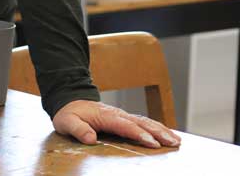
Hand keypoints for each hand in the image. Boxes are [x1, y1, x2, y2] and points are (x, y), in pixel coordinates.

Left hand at [53, 100, 180, 147]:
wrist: (69, 101)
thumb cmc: (69, 114)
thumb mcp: (66, 122)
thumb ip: (78, 129)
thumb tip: (90, 138)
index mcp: (105, 115)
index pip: (125, 125)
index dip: (139, 134)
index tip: (153, 143)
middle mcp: (117, 114)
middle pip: (141, 122)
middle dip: (158, 132)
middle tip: (173, 142)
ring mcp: (122, 115)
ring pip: (145, 121)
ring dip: (162, 130)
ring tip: (177, 140)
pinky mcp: (125, 119)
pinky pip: (143, 122)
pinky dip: (157, 128)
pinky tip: (168, 135)